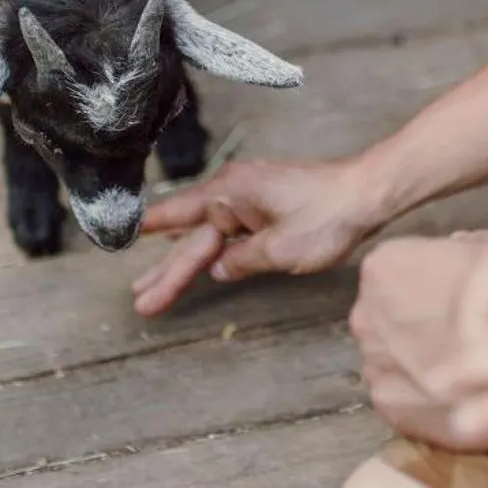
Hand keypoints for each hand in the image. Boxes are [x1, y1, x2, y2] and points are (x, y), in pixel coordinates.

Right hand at [131, 157, 389, 316]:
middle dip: (164, 270)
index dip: (155, 248)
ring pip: (206, 233)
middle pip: (190, 236)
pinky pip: (226, 227)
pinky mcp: (263, 201)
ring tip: (152, 286)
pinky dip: (208, 246)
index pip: (181, 227)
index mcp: (228, 195)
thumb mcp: (280, 251)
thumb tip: (218, 267)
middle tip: (140, 298)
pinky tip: (195, 257)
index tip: (120, 244)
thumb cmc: (327, 215)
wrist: (367, 191)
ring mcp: (247, 193)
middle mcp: (231, 189)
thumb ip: (241, 261)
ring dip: (182, 260)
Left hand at [348, 234, 487, 441]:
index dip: (420, 288)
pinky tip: (446, 392)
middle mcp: (364, 312)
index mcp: (381, 267)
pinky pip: (394, 394)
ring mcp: (370, 359)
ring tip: (452, 366)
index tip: (446, 302)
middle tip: (450, 336)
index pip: (387, 275)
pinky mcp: (384, 400)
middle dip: (410, 326)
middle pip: (382, 318)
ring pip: (385, 357)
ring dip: (410, 362)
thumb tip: (455, 245)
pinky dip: (415, 396)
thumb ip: (459, 248)